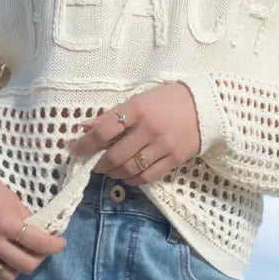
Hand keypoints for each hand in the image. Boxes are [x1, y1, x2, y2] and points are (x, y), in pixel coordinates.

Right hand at [0, 169, 66, 279]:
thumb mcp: (9, 196)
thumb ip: (23, 216)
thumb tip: (38, 230)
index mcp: (5, 222)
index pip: (37, 242)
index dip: (54, 245)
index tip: (60, 243)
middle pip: (26, 265)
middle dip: (40, 257)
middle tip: (42, 248)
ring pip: (9, 276)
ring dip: (20, 267)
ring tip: (22, 254)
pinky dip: (3, 272)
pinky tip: (6, 260)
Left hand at [68, 82, 199, 184]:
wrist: (203, 106)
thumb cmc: (166, 99)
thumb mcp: (138, 99)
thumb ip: (112, 115)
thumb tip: (85, 127)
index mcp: (137, 109)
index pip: (104, 130)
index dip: (86, 144)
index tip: (75, 150)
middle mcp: (149, 128)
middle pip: (115, 155)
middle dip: (98, 163)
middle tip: (92, 164)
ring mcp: (163, 146)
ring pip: (130, 169)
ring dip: (114, 173)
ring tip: (108, 170)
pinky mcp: (174, 159)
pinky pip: (148, 177)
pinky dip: (132, 180)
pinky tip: (127, 176)